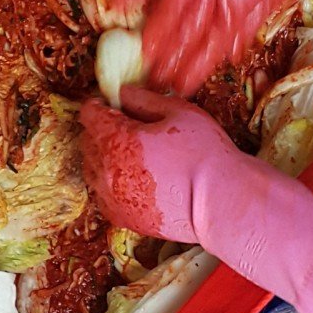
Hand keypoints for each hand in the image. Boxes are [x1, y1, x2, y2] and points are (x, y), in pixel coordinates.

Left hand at [80, 87, 312, 312]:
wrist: (224, 203)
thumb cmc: (205, 154)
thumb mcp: (178, 111)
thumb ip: (142, 98)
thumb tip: (121, 92)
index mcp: (116, 139)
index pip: (89, 114)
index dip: (100, 105)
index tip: (113, 105)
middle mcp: (106, 170)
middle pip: (88, 141)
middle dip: (102, 130)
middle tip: (127, 129)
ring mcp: (112, 198)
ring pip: (93, 169)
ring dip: (104, 158)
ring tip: (133, 155)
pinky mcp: (123, 219)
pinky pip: (104, 195)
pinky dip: (112, 185)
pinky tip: (135, 179)